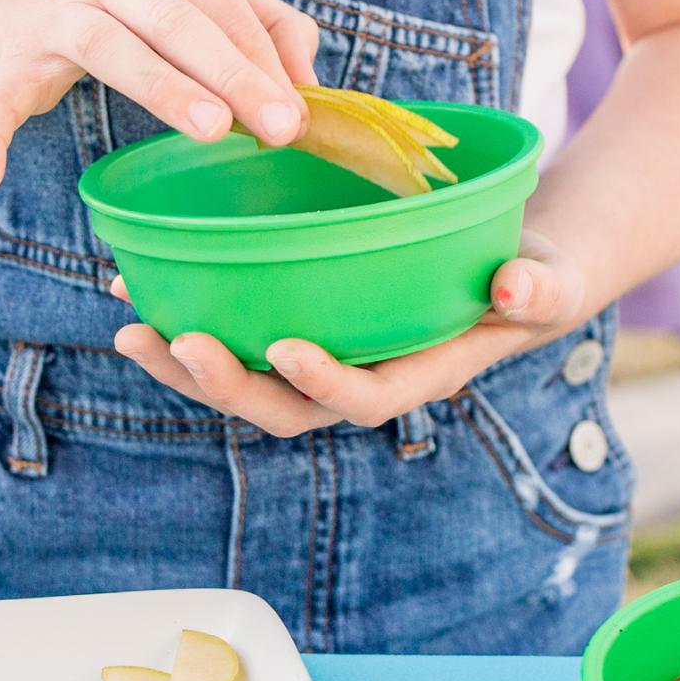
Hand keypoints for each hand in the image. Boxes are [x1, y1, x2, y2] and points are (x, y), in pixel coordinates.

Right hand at [0, 0, 318, 194]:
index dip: (264, 63)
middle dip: (231, 74)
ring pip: (109, 48)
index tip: (299, 116)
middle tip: (277, 125)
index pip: (226, 8)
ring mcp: (57, 8)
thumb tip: (309, 81)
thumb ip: (269, 26)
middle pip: (178, 22)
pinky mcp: (13, 54)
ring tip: (209, 131)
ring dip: (161, 89)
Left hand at [112, 230, 587, 436]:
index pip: (364, 398)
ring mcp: (321, 359)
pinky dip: (185, 321)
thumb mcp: (549, 280)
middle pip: (282, 406)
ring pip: (243, 382)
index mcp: (416, 374)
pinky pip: (235, 339)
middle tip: (179, 340)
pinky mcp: (297, 330)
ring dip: (184, 362)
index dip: (324, 383)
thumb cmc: (528, 278)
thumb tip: (513, 288)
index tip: (285, 350)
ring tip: (131, 326)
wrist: (504, 274)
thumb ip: (538, 288)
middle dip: (226, 384)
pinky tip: (138, 287)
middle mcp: (357, 377)